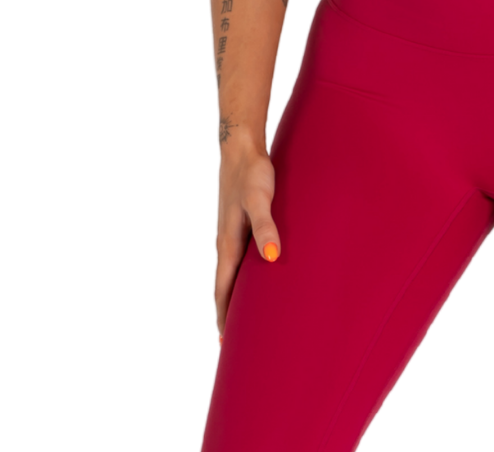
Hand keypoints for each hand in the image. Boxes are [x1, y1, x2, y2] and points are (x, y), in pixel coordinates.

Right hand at [215, 142, 280, 336]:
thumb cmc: (251, 173)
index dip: (224, 318)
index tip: (226, 346)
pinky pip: (240, 259)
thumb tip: (271, 258)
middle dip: (228, 316)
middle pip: (224, 289)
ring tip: (246, 319)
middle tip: (237, 344)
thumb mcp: (260, 200)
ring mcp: (232, 234)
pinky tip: (256, 278)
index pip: (222, 291)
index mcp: (227, 245)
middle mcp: (226, 244)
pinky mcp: (240, 224)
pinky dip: (243, 277)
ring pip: (232, 275)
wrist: (242, 147)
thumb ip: (266, 227)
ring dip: (235, 298)